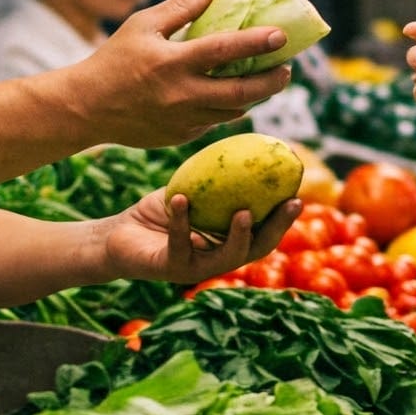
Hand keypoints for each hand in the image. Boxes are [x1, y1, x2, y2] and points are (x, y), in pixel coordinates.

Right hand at [67, 0, 294, 146]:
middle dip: (272, 81)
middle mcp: (182, 95)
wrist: (86, 107)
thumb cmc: (114, 59)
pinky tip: (236, 95)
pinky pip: (215, 122)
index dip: (257, 43)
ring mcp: (183, 120)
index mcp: (172, 62)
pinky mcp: (181, 136)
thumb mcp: (143, 25)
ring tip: (269, 81)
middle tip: (287, 69)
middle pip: (241, 91)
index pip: (225, 51)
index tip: (281, 36)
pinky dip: (229, 108)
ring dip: (256, 96)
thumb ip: (182, 7)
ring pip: (233, 111)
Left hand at [103, 189, 299, 285]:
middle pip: (256, 250)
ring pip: (225, 258)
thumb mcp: (191, 192)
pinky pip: (179, 244)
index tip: (299, 195)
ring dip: (238, 236)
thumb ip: (215, 180)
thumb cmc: (157, 214)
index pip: (263, 234)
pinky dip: (180, 221)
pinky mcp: (168, 269)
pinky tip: (181, 199)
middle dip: (276, 230)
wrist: (116, 236)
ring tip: (244, 212)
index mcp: (226, 243)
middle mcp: (215, 260)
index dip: (283, 219)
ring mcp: (193, 269)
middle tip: (291, 204)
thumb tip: (246, 146)